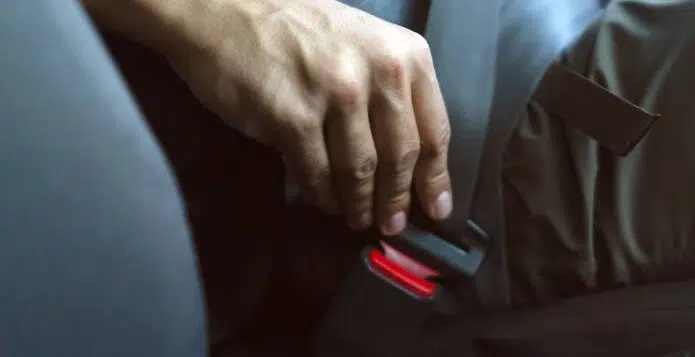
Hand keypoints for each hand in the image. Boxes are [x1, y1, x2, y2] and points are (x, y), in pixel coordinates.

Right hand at [164, 0, 452, 234]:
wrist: (226, 8)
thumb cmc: (298, 29)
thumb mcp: (367, 44)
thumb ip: (394, 91)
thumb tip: (411, 159)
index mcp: (406, 55)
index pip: (434, 131)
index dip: (435, 178)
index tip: (436, 207)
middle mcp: (378, 72)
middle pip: (401, 157)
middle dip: (398, 200)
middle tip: (393, 224)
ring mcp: (336, 95)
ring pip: (361, 171)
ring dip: (362, 204)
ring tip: (360, 219)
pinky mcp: (293, 117)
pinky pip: (317, 174)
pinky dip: (323, 196)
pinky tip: (326, 202)